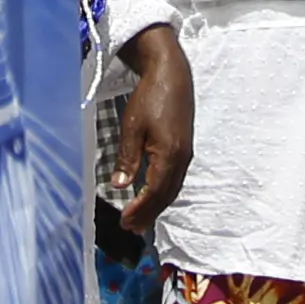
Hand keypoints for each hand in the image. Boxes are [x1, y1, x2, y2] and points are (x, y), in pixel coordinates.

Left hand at [108, 28, 194, 228]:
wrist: (173, 75)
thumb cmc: (150, 97)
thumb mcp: (132, 127)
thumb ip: (127, 158)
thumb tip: (119, 185)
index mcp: (169, 155)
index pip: (154, 192)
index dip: (140, 209)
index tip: (124, 221)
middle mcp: (181, 159)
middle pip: (165, 195)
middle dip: (148, 214)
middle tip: (130, 229)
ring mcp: (185, 154)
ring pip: (172, 189)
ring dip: (155, 206)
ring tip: (139, 219)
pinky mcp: (184, 148)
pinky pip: (175, 179)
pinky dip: (162, 193)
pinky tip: (152, 196)